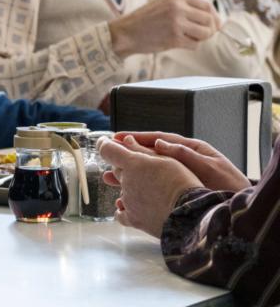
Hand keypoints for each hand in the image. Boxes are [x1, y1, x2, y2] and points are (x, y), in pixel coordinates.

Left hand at [98, 135, 202, 237]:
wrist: (192, 214)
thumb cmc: (183, 184)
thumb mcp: (167, 160)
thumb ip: (143, 150)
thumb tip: (126, 140)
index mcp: (133, 163)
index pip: (107, 150)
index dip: (104, 144)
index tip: (104, 142)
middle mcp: (126, 181)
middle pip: (117, 170)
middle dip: (125, 167)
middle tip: (143, 170)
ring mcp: (128, 201)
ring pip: (122, 189)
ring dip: (131, 187)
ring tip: (150, 190)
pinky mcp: (133, 219)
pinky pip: (121, 212)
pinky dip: (125, 208)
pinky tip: (133, 206)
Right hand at [108, 0, 219, 57]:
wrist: (125, 32)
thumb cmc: (145, 19)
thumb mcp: (165, 3)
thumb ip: (186, 7)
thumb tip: (214, 20)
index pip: (207, 5)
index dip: (214, 17)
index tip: (214, 25)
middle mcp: (178, 6)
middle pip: (210, 20)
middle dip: (210, 30)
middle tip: (202, 34)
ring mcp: (177, 22)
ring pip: (206, 32)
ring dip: (201, 38)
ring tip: (189, 38)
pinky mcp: (174, 38)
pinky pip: (195, 44)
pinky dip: (191, 46)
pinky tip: (179, 43)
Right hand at [113, 131, 249, 191]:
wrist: (240, 210)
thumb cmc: (230, 186)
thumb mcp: (208, 166)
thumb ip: (184, 154)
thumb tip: (159, 142)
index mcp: (191, 149)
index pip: (158, 138)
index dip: (136, 137)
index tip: (117, 137)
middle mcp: (182, 161)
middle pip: (149, 155)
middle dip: (126, 155)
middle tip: (107, 155)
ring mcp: (179, 177)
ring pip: (148, 173)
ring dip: (129, 174)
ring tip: (110, 178)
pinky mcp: (176, 193)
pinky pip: (153, 188)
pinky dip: (139, 190)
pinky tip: (128, 197)